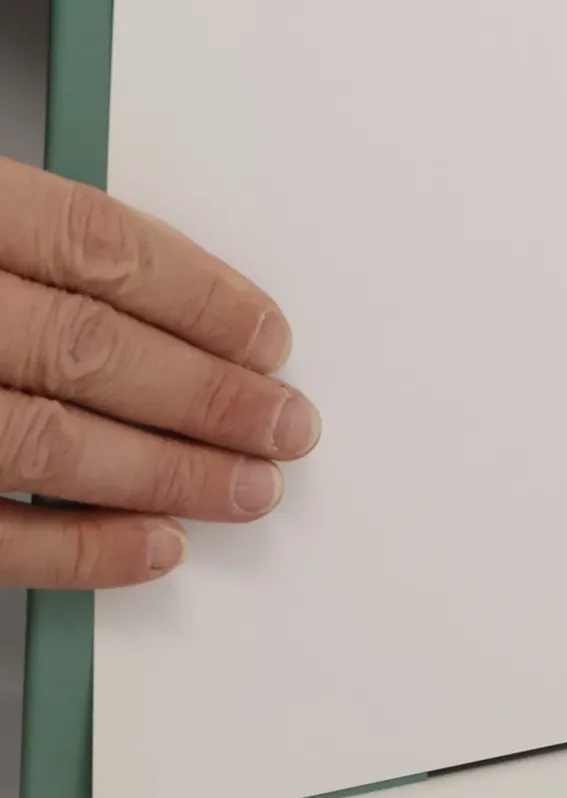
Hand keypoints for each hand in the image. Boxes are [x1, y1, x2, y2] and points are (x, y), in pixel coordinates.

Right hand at [0, 157, 317, 588]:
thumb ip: (51, 252)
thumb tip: (191, 303)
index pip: (95, 247)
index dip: (200, 295)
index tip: (272, 337)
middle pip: (87, 348)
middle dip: (208, 394)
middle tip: (289, 424)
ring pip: (46, 443)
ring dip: (168, 473)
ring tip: (253, 488)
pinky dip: (77, 550)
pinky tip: (156, 544)